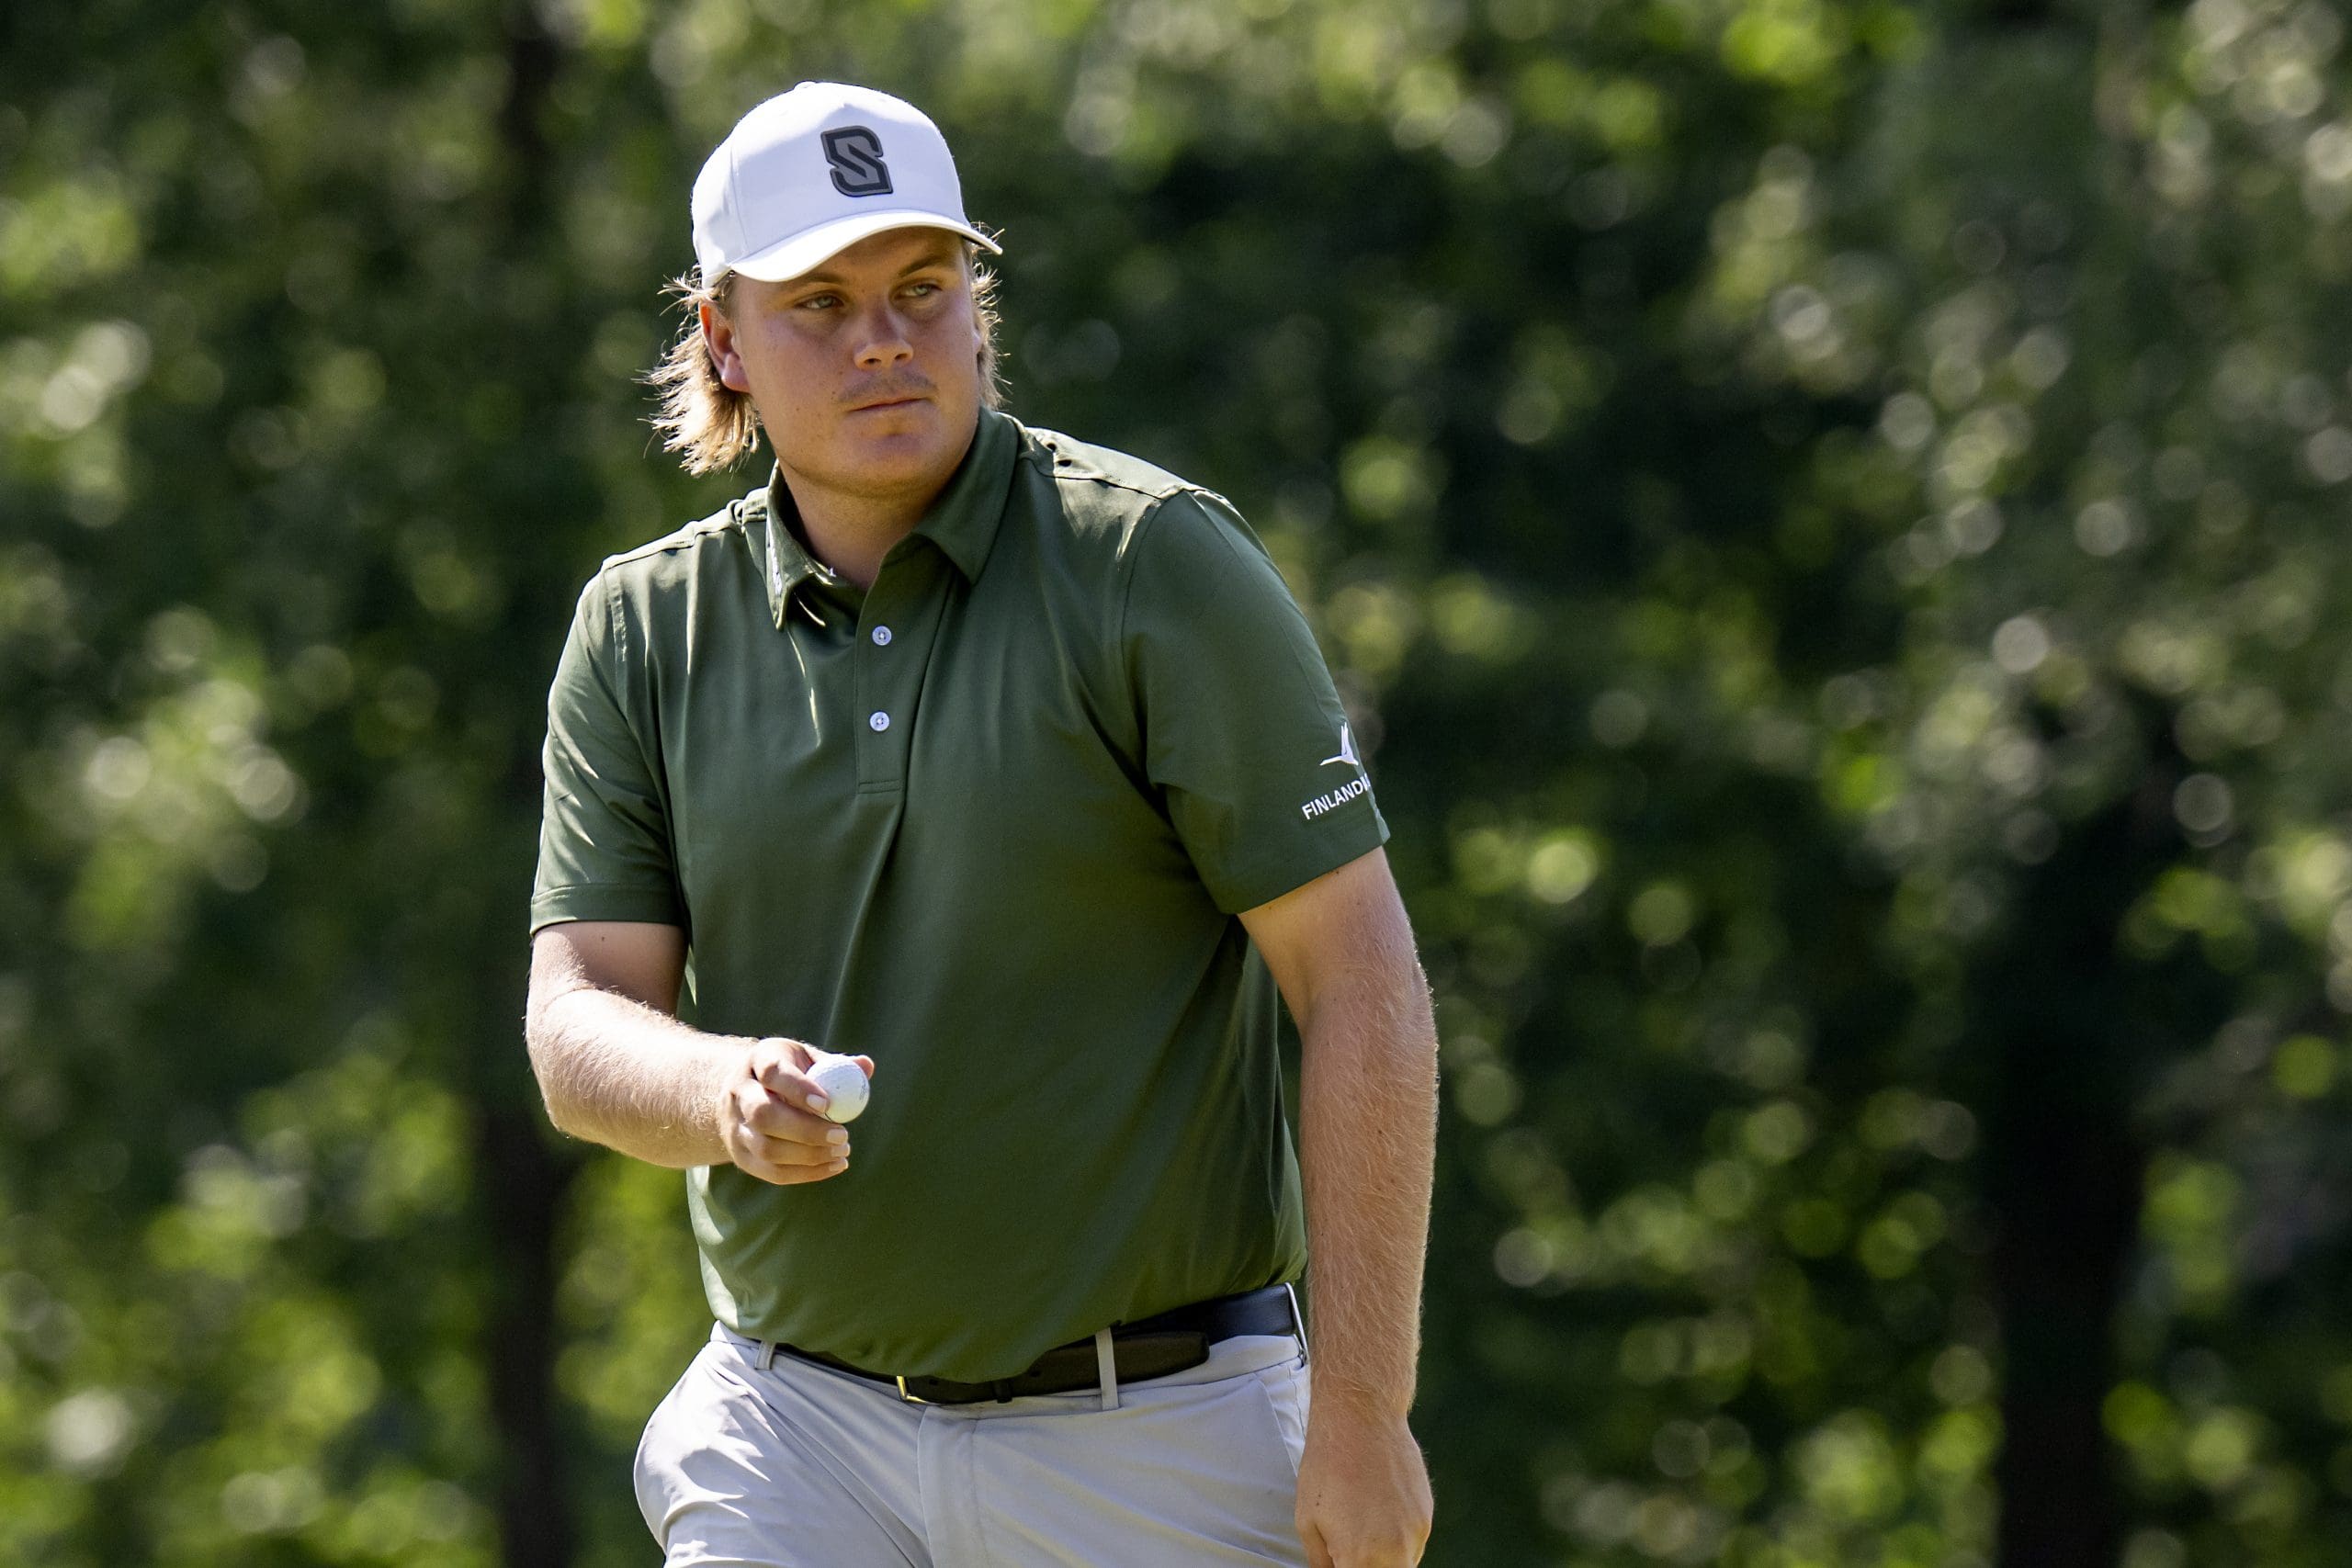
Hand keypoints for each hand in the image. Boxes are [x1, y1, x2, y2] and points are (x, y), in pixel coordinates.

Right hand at [717, 1038, 872, 1185]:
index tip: (828, 1104)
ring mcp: (735, 1127)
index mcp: (757, 1060)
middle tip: (842, 1135)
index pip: (773, 1073)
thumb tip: (866, 1066)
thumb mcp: (807, 1058)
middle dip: (805, 1130)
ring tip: (843, 1151)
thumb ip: (835, 1064)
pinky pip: (771, 1171)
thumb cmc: (788, 1072)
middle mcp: (739, 1093)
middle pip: (763, 1114)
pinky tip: (833, 1165)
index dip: (799, 1088)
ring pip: (766, 1148)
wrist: (745, 1093)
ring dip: (809, 1155)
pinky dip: (806, 1173)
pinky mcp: (741, 1155)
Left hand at [1295, 1388, 1432, 1567]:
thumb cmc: (1326, 1466)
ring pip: (1403, 1565)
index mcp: (1359, 1557)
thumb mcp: (1308, 1520)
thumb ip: (1321, 1563)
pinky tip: (1379, 1512)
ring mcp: (1415, 1534)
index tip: (1341, 1559)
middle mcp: (1394, 1552)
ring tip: (1362, 1526)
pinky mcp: (1426, 1517)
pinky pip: (1413, 1544)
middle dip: (1367, 1567)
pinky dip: (1398, 1540)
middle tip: (1351, 1549)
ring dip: (1385, 1559)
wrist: (1361, 1419)